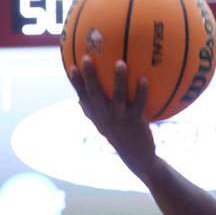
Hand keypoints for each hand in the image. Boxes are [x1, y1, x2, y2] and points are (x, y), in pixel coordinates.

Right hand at [69, 57, 155, 178]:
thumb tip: (80, 95)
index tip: (71, 66)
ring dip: (119, 79)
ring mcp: (120, 118)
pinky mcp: (136, 121)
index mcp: (96, 115)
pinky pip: (139, 103)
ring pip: (119, 96)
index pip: (82, 97)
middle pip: (95, 93)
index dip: (75, 82)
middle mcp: (105, 115)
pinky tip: (144, 78)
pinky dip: (141, 91)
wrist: (136, 156)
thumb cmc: (119, 135)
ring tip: (120, 63)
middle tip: (87, 58)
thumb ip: (93, 109)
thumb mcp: (103, 124)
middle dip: (90, 76)